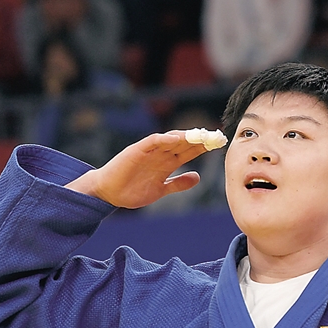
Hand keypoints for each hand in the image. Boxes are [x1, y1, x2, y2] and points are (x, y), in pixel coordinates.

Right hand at [64, 131, 208, 207]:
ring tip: (200, 134)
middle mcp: (160, 154)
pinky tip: (175, 139)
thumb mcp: (160, 189)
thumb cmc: (132, 190)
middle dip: (199, 139)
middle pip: (183, 143)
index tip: (218, 144)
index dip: (203, 147)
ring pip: (170, 139)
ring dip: (185, 136)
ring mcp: (149, 151)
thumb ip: (178, 184)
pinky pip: (152, 142)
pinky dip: (163, 139)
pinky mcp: (136, 151)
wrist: (108, 193)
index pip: (189, 151)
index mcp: (167, 163)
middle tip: (216, 135)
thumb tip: (197, 178)